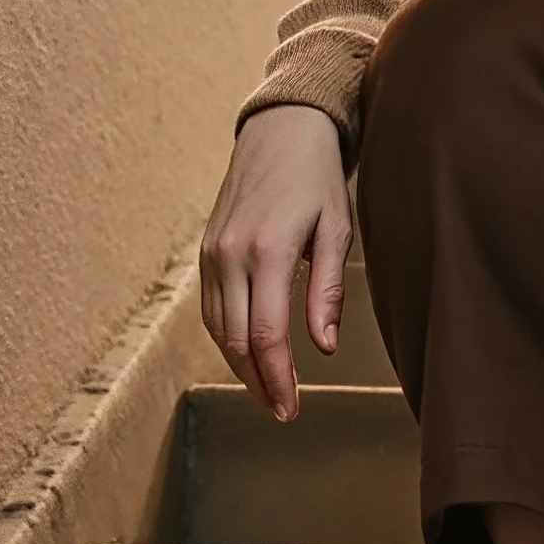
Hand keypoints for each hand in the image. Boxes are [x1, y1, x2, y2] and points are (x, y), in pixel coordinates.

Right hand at [198, 103, 350, 418]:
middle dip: (257, 381)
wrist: (281, 133)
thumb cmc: (318, 179)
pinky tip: (247, 354)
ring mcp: (211, 253)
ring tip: (267, 391)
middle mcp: (230, 254)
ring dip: (238, 365)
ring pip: (216, 328)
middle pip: (235, 339)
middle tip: (282, 410)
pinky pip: (210, 307)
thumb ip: (328, 291)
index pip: (265, 333)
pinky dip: (226, 338)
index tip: (291, 407)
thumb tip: (324, 347)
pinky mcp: (205, 252)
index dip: (277, 377)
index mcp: (268, 250)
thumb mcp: (338, 230)